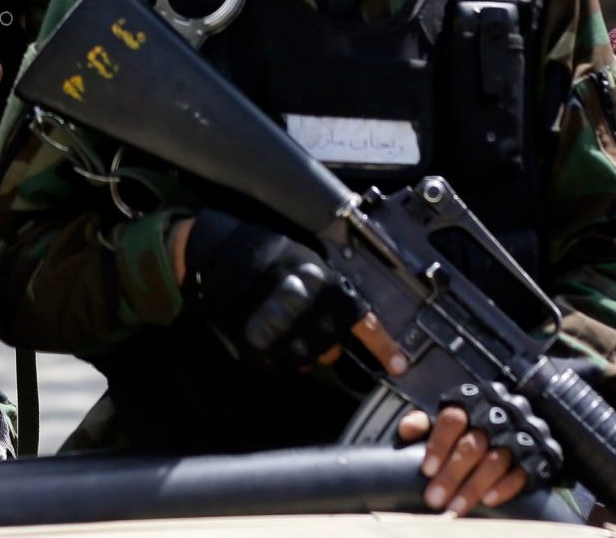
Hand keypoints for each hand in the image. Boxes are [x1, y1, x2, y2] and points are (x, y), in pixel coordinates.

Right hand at [175, 211, 399, 374]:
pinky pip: (279, 362)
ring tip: (284, 324)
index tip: (398, 365)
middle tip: (308, 321)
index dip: (384, 348)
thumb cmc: (265, 251)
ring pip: (307, 360)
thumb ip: (330, 288)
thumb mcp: (307, 260)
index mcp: (326, 290)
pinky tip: (267, 329)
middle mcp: (310, 317)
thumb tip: (349, 312)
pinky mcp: (259, 348)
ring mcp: (283, 336)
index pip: (364, 325)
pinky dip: (276, 351)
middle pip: (332, 349)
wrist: (217, 254)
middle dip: (325, 340)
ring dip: (301, 347)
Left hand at [398, 405, 529, 516]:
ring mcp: (523, 432)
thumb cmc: (469, 427)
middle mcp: (500, 412)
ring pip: (496, 461)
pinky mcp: (541, 454)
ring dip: (474, 487)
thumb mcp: (444, 420)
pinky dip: (504, 487)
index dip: (438, 445)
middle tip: (434, 499)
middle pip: (473, 444)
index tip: (426, 471)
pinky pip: (523, 472)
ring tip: (455, 508)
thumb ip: (424, 423)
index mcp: (473, 399)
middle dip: (451, 475)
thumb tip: (409, 428)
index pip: (453, 419)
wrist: (517, 427)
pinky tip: (487, 501)